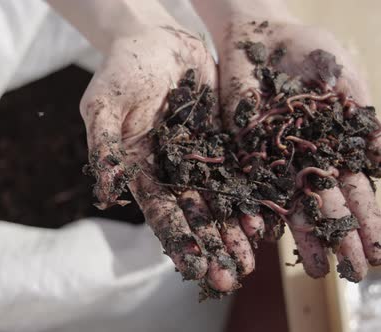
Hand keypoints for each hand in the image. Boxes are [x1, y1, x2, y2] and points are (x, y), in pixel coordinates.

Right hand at [80, 25, 255, 293]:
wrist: (154, 37)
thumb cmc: (120, 69)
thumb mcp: (102, 103)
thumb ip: (102, 145)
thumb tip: (104, 194)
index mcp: (140, 167)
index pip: (159, 210)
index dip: (177, 238)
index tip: (192, 266)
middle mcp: (170, 169)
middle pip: (194, 214)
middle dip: (211, 245)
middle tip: (229, 277)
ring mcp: (198, 156)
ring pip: (220, 199)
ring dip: (233, 230)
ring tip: (251, 260)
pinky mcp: (223, 138)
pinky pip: (239, 170)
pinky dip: (251, 194)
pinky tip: (266, 218)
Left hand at [202, 6, 380, 279]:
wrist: (256, 36)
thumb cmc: (304, 48)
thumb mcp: (337, 71)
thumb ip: (355, 108)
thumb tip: (380, 157)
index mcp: (333, 144)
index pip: (355, 188)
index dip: (368, 219)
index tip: (379, 251)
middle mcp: (304, 159)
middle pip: (325, 204)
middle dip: (341, 237)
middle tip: (352, 271)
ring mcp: (273, 159)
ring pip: (290, 204)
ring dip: (304, 236)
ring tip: (317, 270)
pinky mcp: (242, 152)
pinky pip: (250, 185)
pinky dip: (257, 210)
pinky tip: (266, 236)